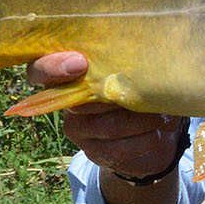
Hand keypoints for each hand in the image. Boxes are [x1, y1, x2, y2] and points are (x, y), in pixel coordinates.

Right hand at [25, 52, 185, 177]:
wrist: (156, 133)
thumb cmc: (143, 89)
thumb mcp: (133, 70)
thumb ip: (122, 62)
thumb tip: (135, 50)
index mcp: (69, 76)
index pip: (41, 69)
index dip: (53, 66)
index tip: (79, 63)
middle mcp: (67, 104)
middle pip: (82, 101)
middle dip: (121, 97)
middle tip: (148, 93)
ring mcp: (78, 131)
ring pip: (109, 126)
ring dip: (143, 121)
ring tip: (163, 115)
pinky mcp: (95, 154)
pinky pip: (121, 149)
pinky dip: (147, 140)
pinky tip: (160, 134)